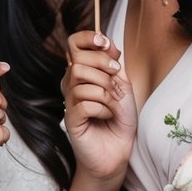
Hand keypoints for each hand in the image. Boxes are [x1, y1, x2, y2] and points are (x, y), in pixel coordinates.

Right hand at [63, 31, 135, 182]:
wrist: (118, 152)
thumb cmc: (119, 120)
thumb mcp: (122, 87)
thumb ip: (113, 65)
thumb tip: (108, 43)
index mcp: (83, 73)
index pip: (73, 44)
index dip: (87, 38)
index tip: (105, 43)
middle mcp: (72, 84)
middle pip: (77, 60)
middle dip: (103, 68)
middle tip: (116, 85)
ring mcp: (69, 102)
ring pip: (80, 80)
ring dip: (105, 92)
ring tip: (113, 105)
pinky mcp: (71, 120)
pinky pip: (84, 103)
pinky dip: (102, 109)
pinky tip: (107, 116)